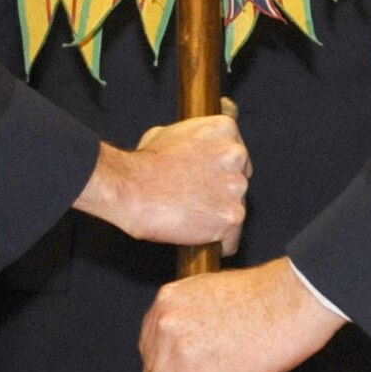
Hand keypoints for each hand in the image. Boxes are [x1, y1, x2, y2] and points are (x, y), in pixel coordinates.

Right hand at [75, 114, 249, 253]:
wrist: (130, 189)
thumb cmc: (144, 163)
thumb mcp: (168, 133)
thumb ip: (194, 138)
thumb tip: (199, 144)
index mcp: (224, 129)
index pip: (236, 156)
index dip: (218, 171)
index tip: (203, 179)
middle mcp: (236, 154)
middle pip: (239, 181)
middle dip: (221, 192)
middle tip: (194, 198)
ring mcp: (237, 186)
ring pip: (236, 209)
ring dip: (217, 216)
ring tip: (190, 217)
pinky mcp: (232, 216)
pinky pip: (231, 238)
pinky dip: (218, 242)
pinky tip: (198, 238)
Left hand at [139, 257, 341, 371]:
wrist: (295, 299)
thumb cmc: (269, 294)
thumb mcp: (212, 292)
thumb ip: (189, 315)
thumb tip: (185, 343)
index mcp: (168, 299)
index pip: (148, 343)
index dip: (164, 363)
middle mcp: (166, 323)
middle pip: (150, 370)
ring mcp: (178, 352)